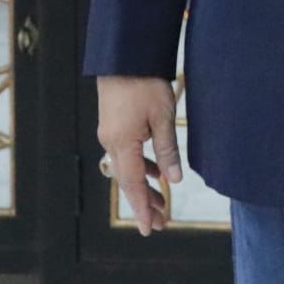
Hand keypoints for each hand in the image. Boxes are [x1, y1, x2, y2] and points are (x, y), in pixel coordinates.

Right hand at [96, 75, 181, 236]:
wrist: (125, 54)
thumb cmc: (145, 82)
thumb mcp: (162, 115)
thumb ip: (167, 149)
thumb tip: (175, 180)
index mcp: (122, 142)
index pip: (133, 185)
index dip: (143, 208)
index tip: (151, 229)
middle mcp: (110, 141)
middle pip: (127, 181)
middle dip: (144, 202)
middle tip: (160, 222)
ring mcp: (109, 132)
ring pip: (125, 168)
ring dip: (142, 185)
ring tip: (161, 200)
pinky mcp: (113, 123)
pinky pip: (125, 153)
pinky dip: (139, 166)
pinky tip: (154, 170)